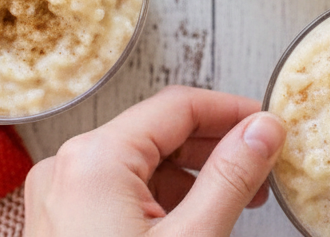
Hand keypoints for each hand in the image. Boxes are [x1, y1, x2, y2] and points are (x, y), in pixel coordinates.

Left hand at [24, 85, 285, 236]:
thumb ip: (232, 177)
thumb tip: (264, 130)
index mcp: (95, 159)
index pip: (177, 106)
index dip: (231, 111)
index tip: (270, 126)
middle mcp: (67, 167)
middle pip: (156, 131)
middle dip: (214, 145)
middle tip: (263, 166)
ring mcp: (58, 196)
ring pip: (139, 161)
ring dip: (191, 172)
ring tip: (238, 197)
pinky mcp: (61, 223)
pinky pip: (118, 190)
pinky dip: (161, 197)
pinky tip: (196, 217)